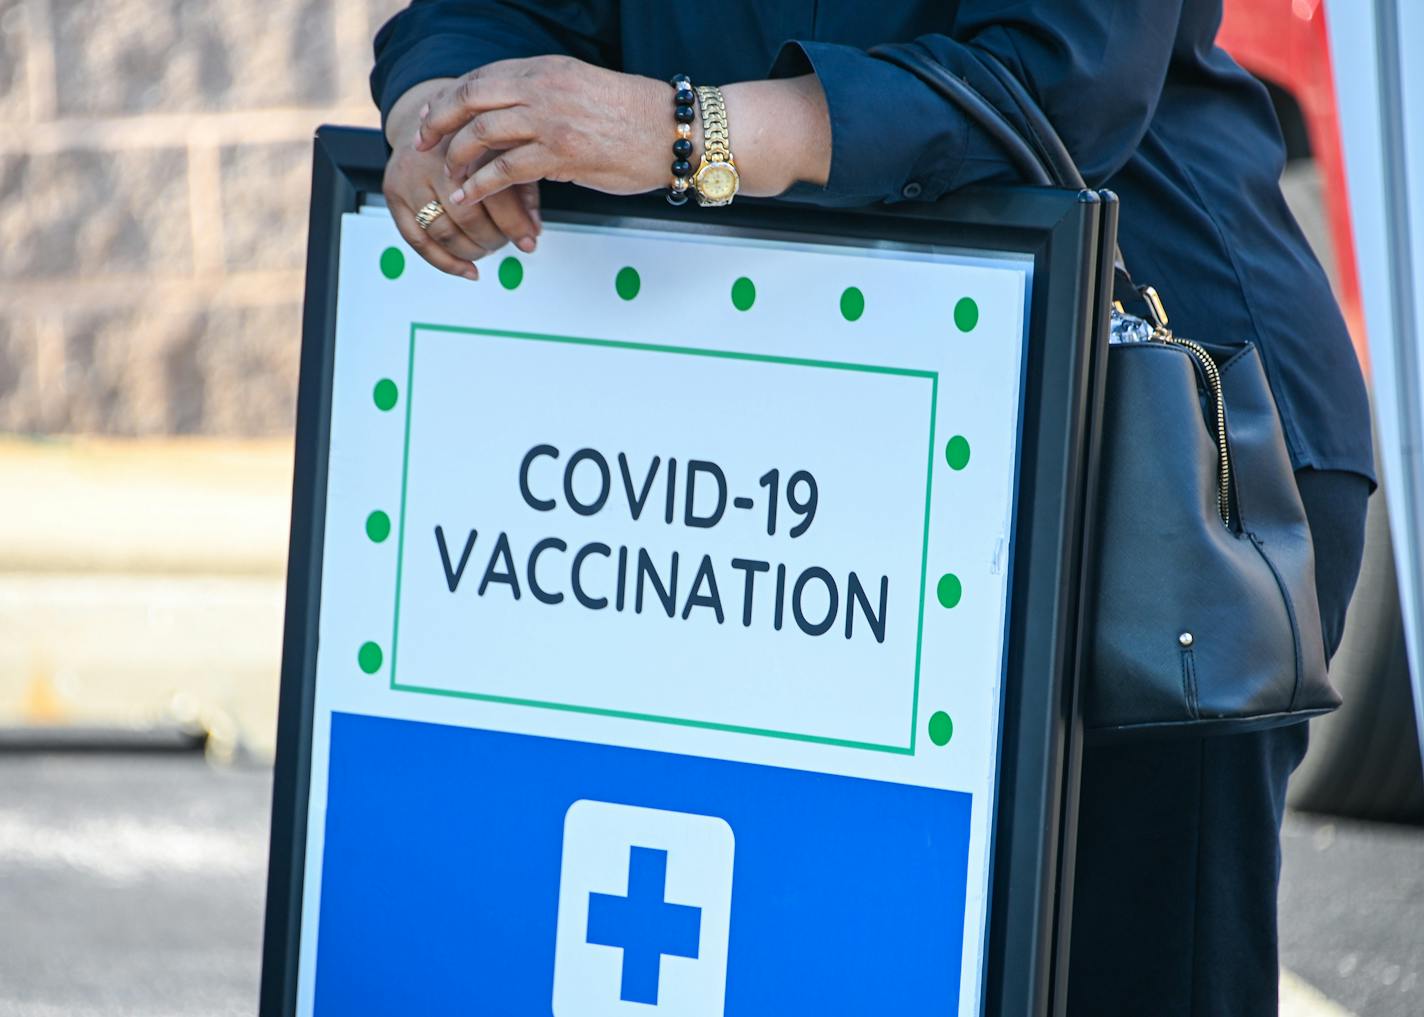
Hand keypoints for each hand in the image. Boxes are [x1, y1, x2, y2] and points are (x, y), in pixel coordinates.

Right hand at [383, 78, 541, 279]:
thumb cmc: (469, 139)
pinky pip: (417, 240)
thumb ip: (522, 187)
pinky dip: (445, 262)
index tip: (529, 241)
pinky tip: (467, 268)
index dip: (515, 224)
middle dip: (492, 239)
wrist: (424, 120)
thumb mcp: (503, 152)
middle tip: (506, 243)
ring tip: (487, 249)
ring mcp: (410, 177)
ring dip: (472, 251)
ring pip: (443, 232)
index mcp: (468, 144)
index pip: (494, 195)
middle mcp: (435, 160)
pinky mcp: (394, 193)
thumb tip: (532, 230)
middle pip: (467, 217)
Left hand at [414, 56, 669, 208]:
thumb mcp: (584, 92)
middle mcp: (544, 86)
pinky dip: (480, 186)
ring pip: (482, 132)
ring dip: (457, 158)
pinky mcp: (561, 153)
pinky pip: (506, 169)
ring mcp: (551, 118)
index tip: (432, 116)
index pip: (483, 77)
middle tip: (422, 143)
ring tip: (448, 178)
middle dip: (439, 120)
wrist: (676, 132)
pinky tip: (467, 198)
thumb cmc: (639, 118)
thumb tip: (519, 124)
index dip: (450, 96)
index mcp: (548, 68)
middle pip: (471, 96)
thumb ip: (548, 101)